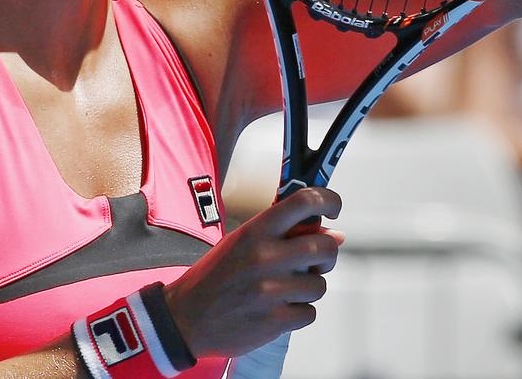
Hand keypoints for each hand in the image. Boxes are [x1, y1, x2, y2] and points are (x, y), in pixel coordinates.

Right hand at [163, 187, 343, 358]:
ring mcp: (269, 290)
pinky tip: (280, 308)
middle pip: (324, 247)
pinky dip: (299, 312)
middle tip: (315, 260)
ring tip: (287, 288)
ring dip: (309, 287)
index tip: (333, 209)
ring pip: (319, 284)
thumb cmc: (218, 276)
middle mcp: (265, 256)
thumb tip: (336, 235)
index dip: (329, 200)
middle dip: (327, 254)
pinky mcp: (273, 321)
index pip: (304, 202)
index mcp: (256, 230)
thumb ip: (285, 235)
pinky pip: (309, 312)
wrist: (185, 318)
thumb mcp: (242, 242)